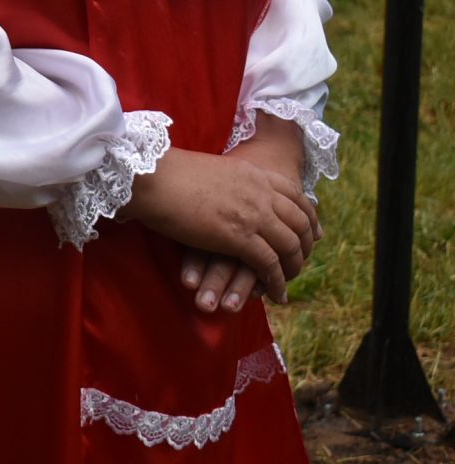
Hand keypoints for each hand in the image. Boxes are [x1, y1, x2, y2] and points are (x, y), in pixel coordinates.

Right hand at [124, 148, 318, 304]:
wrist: (150, 176)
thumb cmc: (167, 172)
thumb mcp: (212, 169)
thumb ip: (230, 181)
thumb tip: (229, 190)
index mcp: (253, 173)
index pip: (296, 195)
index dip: (308, 216)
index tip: (312, 232)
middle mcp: (261, 192)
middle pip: (299, 222)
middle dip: (305, 246)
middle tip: (301, 261)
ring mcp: (253, 214)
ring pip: (289, 246)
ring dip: (293, 268)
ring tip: (288, 283)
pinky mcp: (239, 237)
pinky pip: (269, 265)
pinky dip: (276, 282)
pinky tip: (274, 294)